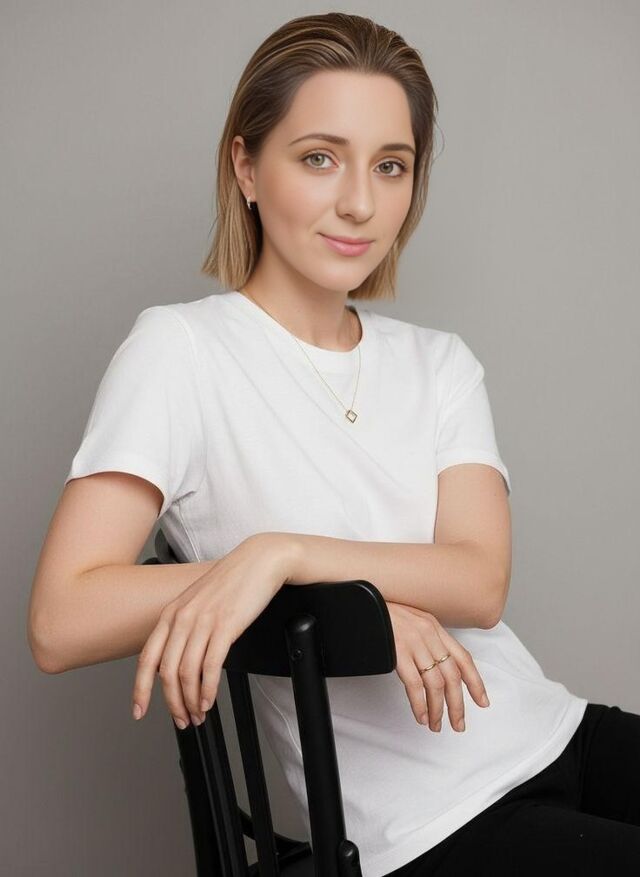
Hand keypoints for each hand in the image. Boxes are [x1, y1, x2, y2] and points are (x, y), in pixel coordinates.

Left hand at [131, 533, 293, 728]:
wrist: (259, 561)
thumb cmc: (232, 581)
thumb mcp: (199, 601)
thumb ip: (185, 626)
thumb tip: (178, 659)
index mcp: (171, 613)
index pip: (147, 659)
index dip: (140, 689)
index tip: (140, 710)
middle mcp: (182, 618)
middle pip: (166, 672)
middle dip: (172, 703)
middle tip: (181, 720)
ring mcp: (203, 621)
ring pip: (186, 673)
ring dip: (191, 701)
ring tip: (198, 714)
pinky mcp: (225, 626)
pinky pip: (210, 667)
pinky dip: (208, 690)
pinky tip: (210, 700)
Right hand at [386, 601, 489, 732]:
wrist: (362, 602)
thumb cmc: (383, 613)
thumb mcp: (410, 621)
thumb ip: (425, 640)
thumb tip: (434, 666)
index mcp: (434, 627)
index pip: (463, 657)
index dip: (475, 682)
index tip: (482, 701)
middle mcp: (428, 634)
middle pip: (452, 676)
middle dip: (457, 705)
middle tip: (458, 724)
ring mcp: (414, 642)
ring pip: (436, 684)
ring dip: (438, 709)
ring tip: (436, 724)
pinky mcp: (398, 651)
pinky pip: (415, 685)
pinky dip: (420, 704)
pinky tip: (421, 715)